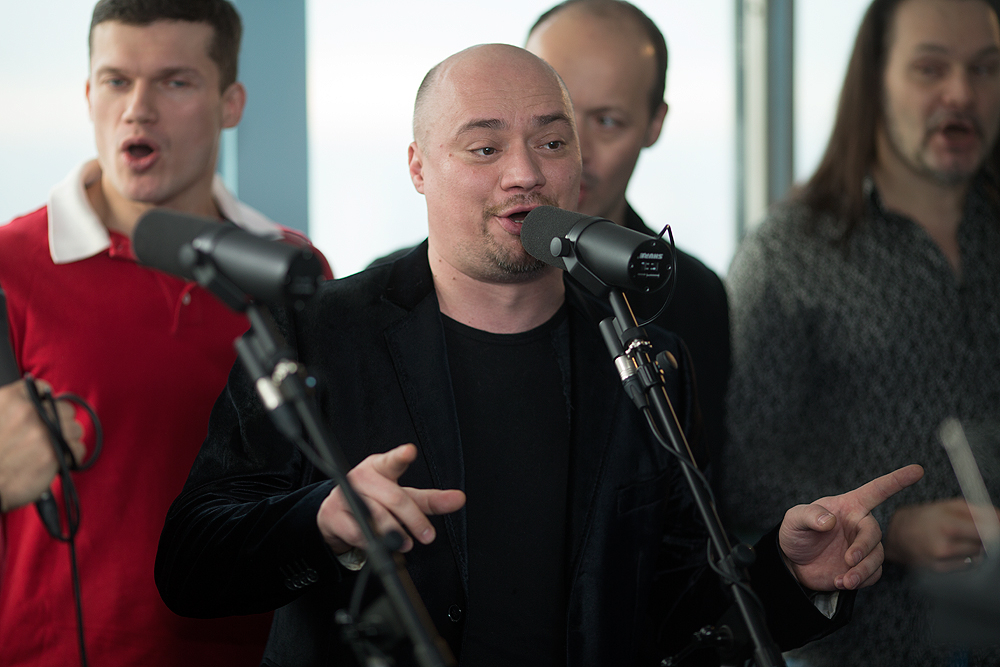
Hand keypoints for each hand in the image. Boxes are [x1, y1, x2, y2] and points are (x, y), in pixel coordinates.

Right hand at [0, 379, 84, 511]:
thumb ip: (13, 406)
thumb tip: (41, 397)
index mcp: (11, 399)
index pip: (43, 389)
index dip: (46, 403)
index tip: (44, 413)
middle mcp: (28, 412)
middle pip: (66, 409)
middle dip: (60, 422)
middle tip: (49, 435)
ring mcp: (43, 433)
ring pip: (75, 429)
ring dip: (67, 440)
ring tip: (51, 449)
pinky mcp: (53, 455)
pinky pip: (78, 449)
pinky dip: (71, 456)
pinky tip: (57, 461)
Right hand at [317, 443, 465, 554]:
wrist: (337, 515)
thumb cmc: (375, 500)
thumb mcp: (404, 497)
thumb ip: (431, 499)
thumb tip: (458, 499)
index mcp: (380, 466)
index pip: (392, 461)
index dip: (401, 456)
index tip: (410, 451)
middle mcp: (362, 477)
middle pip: (393, 498)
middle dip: (414, 519)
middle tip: (428, 535)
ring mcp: (345, 494)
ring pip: (376, 516)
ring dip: (395, 533)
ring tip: (405, 543)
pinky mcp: (334, 515)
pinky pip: (358, 532)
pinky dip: (372, 541)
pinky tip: (378, 544)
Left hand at [777, 464, 923, 590]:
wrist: (794, 563)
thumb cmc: (796, 534)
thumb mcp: (794, 519)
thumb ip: (809, 515)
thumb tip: (828, 520)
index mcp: (848, 506)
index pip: (876, 490)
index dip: (896, 480)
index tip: (917, 470)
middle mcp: (859, 525)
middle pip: (874, 533)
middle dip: (864, 547)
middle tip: (849, 559)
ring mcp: (862, 547)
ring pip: (876, 557)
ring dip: (862, 570)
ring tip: (844, 579)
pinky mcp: (863, 567)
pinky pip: (873, 574)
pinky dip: (860, 580)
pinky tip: (841, 581)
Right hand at [884, 498, 995, 570]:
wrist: (897, 535)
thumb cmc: (926, 517)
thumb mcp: (949, 505)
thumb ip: (979, 510)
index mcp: (947, 525)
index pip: (986, 532)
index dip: (995, 530)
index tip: (996, 528)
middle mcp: (944, 546)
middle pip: (984, 547)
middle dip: (985, 538)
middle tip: (973, 532)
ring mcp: (942, 562)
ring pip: (977, 557)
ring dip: (975, 549)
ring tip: (959, 540)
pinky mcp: (940, 572)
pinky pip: (967, 566)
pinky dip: (965, 558)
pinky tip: (953, 550)